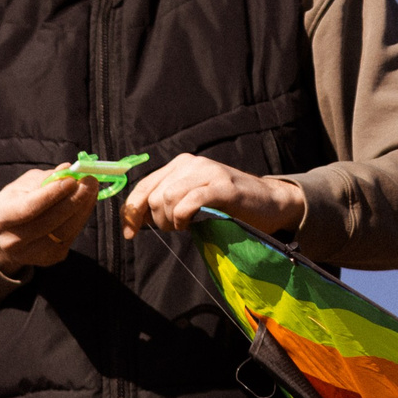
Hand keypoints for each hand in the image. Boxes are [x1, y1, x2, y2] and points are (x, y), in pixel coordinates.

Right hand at [0, 165, 101, 275]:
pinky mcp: (48, 259)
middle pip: (48, 222)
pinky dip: (81, 218)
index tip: (71, 179)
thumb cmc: (18, 202)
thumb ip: (45, 179)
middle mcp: (11, 241)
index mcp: (0, 218)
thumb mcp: (24, 186)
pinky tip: (85, 204)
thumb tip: (67, 170)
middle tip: (89, 181)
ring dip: (82, 208)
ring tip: (91, 189)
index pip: (27, 208)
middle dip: (73, 200)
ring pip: (63, 231)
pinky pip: (69, 237)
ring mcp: (30, 254)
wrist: (10, 232)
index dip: (51, 194)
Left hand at [119, 154, 305, 238]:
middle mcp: (191, 163)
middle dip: (157, 219)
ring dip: (170, 220)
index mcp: (179, 165)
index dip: (131, 212)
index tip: (129, 234)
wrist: (268, 203)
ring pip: (167, 198)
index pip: (143, 187)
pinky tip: (190, 224)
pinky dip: (183, 217)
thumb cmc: (225, 206)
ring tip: (184, 225)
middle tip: (174, 227)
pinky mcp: (223, 186)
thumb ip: (163, 204)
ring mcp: (208, 172)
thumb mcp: (188, 201)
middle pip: (153, 196)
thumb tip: (133, 219)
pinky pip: (189, 202)